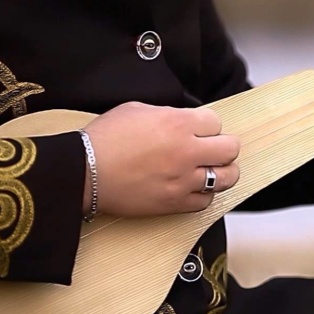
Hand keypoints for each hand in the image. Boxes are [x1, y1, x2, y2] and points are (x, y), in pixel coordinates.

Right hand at [82, 102, 240, 216]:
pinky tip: (193, 187)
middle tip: (214, 149)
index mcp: (177, 124)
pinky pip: (205, 201)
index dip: (208, 125)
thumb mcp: (137, 110)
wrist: (82, 172)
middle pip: (231, 149)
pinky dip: (203, 194)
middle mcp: (186, 152)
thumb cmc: (104, 139)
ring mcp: (183, 180)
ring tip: (211, 169)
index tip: (200, 130)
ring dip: (222, 172)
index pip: (216, 122)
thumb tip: (185, 121)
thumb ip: (168, 114)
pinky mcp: (174, 203)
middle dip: (224, 146)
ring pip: (227, 178)